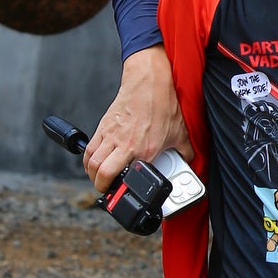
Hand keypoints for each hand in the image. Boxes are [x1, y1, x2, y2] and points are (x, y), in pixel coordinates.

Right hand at [84, 47, 190, 193]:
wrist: (149, 82)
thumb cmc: (163, 104)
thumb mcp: (181, 132)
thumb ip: (184, 151)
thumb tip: (188, 161)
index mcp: (144, 150)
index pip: (124, 178)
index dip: (119, 190)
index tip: (122, 195)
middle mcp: (124, 145)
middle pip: (101, 173)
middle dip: (100, 187)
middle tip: (105, 190)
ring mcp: (111, 135)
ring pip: (91, 162)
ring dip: (92, 174)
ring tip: (98, 179)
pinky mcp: (103, 126)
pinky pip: (89, 148)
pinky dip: (88, 159)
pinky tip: (93, 163)